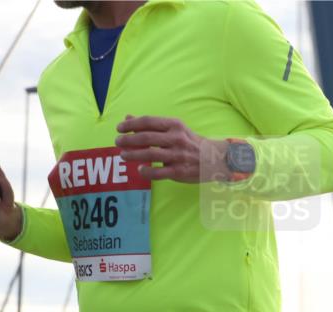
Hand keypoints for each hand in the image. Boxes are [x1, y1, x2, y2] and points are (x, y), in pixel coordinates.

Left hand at [115, 115, 229, 182]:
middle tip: (118, 142)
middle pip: (146, 138)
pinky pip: (159, 173)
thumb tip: (128, 117)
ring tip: (123, 155)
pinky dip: (147, 171)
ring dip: (133, 155)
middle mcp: (176, 139)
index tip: (119, 128)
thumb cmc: (190, 143)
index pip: (148, 122)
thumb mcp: (174, 129)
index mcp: (175, 125)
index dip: (131, 124)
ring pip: (150, 155)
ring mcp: (178, 156)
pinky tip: (140, 170)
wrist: (214, 159)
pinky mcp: (179, 171)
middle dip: (128, 140)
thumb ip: (151, 125)